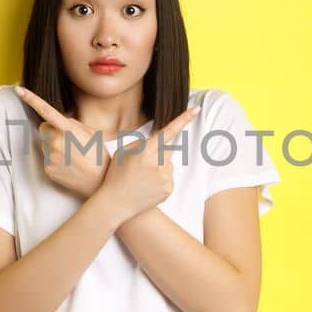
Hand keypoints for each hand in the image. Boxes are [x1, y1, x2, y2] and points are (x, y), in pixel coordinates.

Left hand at [15, 85, 111, 196]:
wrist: (103, 183)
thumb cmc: (102, 156)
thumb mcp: (94, 134)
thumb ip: (74, 124)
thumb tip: (62, 120)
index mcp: (68, 130)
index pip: (46, 110)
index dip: (31, 98)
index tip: (18, 90)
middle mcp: (56, 142)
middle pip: (44, 128)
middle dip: (53, 131)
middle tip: (71, 141)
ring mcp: (51, 157)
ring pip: (45, 144)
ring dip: (54, 146)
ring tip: (73, 156)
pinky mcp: (48, 170)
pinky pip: (47, 159)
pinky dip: (55, 160)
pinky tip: (69, 165)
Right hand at [95, 104, 199, 218]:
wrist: (115, 203)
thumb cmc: (116, 175)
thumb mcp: (124, 152)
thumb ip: (142, 143)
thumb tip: (159, 142)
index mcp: (146, 150)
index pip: (168, 131)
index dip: (183, 119)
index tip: (196, 109)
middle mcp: (158, 162)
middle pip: (167, 150)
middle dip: (158, 153)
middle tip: (141, 166)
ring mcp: (165, 177)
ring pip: (168, 164)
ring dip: (159, 167)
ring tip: (142, 178)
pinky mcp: (169, 189)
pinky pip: (169, 178)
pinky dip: (161, 180)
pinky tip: (148, 186)